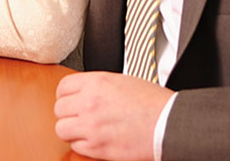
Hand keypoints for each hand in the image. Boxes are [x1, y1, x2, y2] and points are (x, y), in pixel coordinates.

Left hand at [54, 71, 173, 160]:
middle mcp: (89, 103)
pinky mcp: (98, 147)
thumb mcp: (122, 82)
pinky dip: (83, 145)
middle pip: (59, 109)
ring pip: (62, 129)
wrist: (170, 124)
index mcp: (96, 83)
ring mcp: (91, 126)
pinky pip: (76, 146)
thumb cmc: (154, 104)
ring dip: (71, 130)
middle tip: (80, 117)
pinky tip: (96, 141)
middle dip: (69, 113)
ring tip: (85, 130)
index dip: (67, 95)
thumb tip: (84, 93)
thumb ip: (98, 86)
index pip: (63, 87)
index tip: (71, 100)